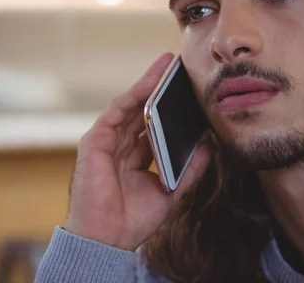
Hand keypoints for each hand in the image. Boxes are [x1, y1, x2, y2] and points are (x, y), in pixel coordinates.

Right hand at [65, 53, 213, 250]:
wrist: (107, 240)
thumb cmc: (132, 220)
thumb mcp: (170, 192)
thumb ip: (188, 170)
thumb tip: (209, 147)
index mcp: (134, 156)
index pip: (151, 124)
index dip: (167, 105)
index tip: (186, 87)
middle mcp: (119, 145)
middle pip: (141, 109)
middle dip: (158, 86)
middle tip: (176, 65)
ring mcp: (106, 142)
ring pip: (129, 105)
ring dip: (147, 84)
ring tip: (166, 66)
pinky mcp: (95, 141)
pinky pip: (116, 113)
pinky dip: (132, 97)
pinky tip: (149, 84)